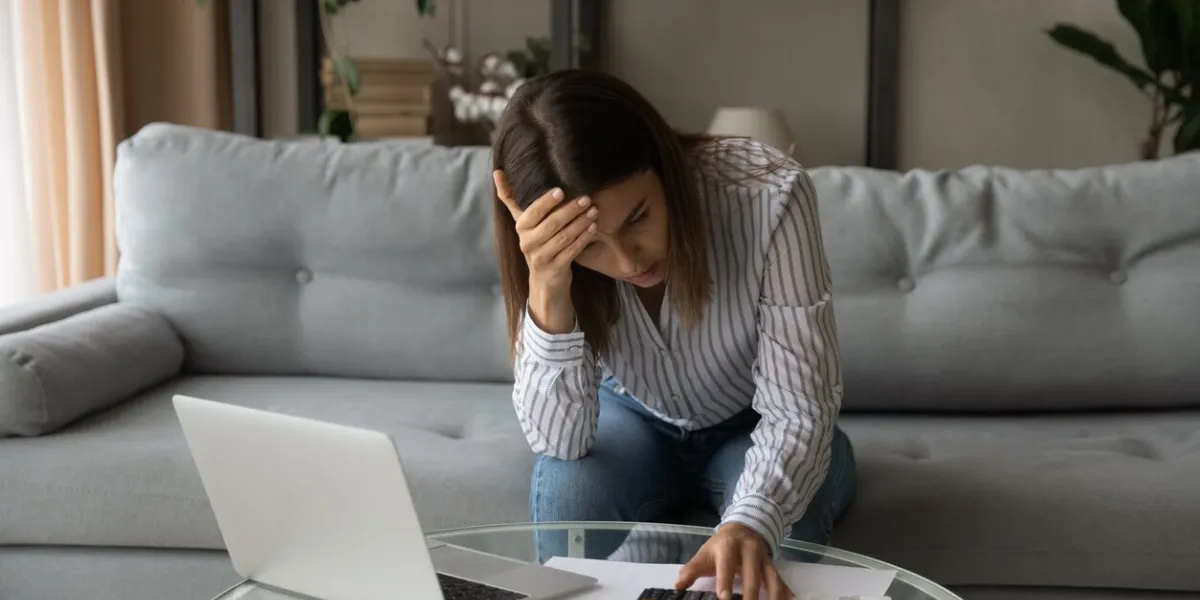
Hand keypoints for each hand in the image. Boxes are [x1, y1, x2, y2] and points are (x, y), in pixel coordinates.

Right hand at [494, 170, 598, 291]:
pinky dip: (583, 238)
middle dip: (571, 210)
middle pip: (551, 224)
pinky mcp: (554, 270)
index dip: (546, 201)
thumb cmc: (537, 243)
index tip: (562, 190)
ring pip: (563, 237)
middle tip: (587, 199)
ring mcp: (541, 258)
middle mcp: (527, 243)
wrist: (544, 280)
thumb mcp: (524, 221)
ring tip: (593, 211)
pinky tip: (593, 228)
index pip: (533, 212)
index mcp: (521, 228)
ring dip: (580, 223)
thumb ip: (511, 198)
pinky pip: (571, 251)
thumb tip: (497, 171)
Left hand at [675, 523, 794, 599]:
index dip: (725, 582)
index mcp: (729, 547)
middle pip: (752, 575)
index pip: (726, 566)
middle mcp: (749, 552)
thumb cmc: (721, 546)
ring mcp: (764, 560)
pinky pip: (781, 581)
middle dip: (751, 594)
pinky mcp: (773, 567)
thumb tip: (677, 587)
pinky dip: (787, 592)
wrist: (744, 527)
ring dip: (773, 596)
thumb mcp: (705, 553)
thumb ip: (691, 570)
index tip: (724, 598)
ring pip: (771, 580)